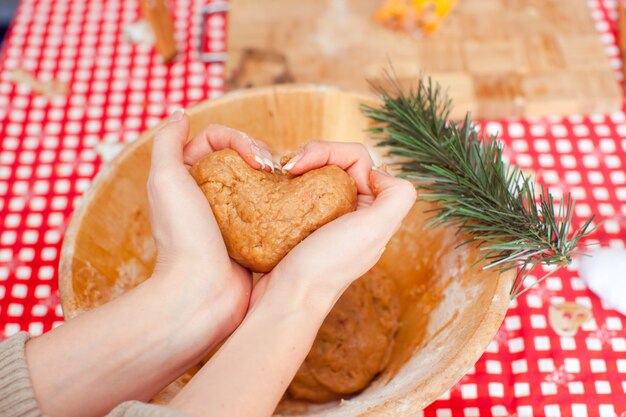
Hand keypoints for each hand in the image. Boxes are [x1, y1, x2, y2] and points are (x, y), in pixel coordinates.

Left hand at [148, 111, 276, 339]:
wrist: (201, 293)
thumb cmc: (184, 237)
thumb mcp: (166, 180)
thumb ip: (167, 141)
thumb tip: (180, 114)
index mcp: (185, 176)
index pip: (217, 137)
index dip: (240, 138)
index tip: (256, 157)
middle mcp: (205, 192)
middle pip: (239, 154)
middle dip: (260, 152)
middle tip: (275, 168)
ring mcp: (228, 213)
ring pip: (256, 178)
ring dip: (272, 174)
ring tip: (286, 181)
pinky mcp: (247, 233)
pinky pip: (266, 204)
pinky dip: (278, 198)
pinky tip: (289, 200)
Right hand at [169, 140, 415, 416]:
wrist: (286, 300)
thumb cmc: (326, 265)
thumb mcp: (374, 230)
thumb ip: (397, 196)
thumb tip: (380, 172)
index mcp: (372, 211)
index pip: (357, 159)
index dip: (329, 151)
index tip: (300, 164)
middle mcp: (352, 214)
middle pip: (334, 163)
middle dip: (310, 156)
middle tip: (284, 167)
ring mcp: (324, 221)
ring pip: (313, 176)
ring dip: (294, 169)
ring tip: (275, 175)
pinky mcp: (298, 228)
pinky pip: (295, 194)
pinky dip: (283, 185)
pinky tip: (272, 189)